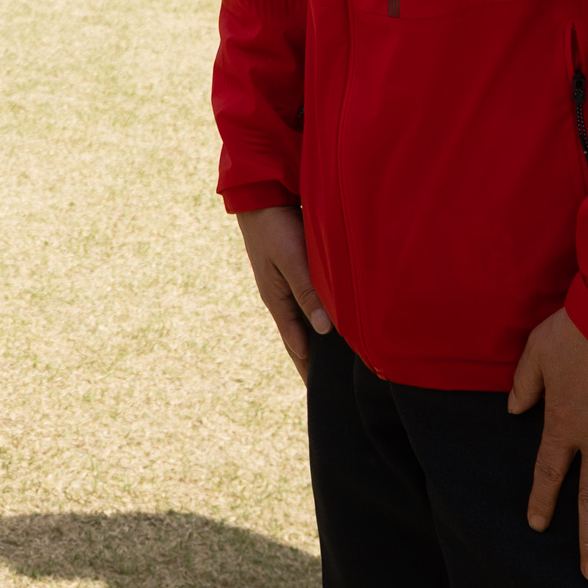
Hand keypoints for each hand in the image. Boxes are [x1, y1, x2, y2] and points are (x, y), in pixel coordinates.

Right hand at [234, 205, 331, 379]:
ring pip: (304, 320)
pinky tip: (328, 320)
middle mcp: (280, 297)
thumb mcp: (292, 260)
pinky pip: (307, 302)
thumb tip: (325, 331)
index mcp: (276, 300)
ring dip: (315, 341)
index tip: (319, 392)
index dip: (307, 368)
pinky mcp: (294, 270)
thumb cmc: (274, 226)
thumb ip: (308, 293)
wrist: (258, 194)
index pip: (295, 345)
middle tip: (325, 386)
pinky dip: (317, 317)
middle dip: (309, 362)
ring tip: (329, 360)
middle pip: (298, 338)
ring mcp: (285, 284)